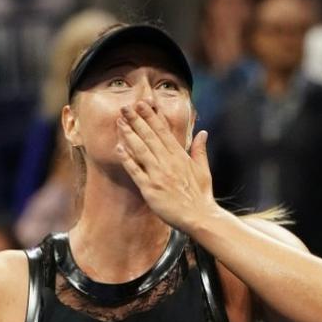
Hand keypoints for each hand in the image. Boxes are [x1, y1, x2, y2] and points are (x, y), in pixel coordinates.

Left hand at [116, 101, 218, 232]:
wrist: (199, 217)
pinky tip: (118, 148)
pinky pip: (136, 171)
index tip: (142, 104)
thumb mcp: (203, 170)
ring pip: (141, 150)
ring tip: (119, 122)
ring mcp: (158, 175)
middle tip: (125, 107)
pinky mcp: (150, 189)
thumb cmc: (201, 196)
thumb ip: (200, 150)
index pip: (163, 132)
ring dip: (129, 135)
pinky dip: (127, 159)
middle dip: (137, 120)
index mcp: (180, 156)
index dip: (151, 117)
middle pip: (150, 137)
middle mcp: (168, 162)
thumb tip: (203, 133)